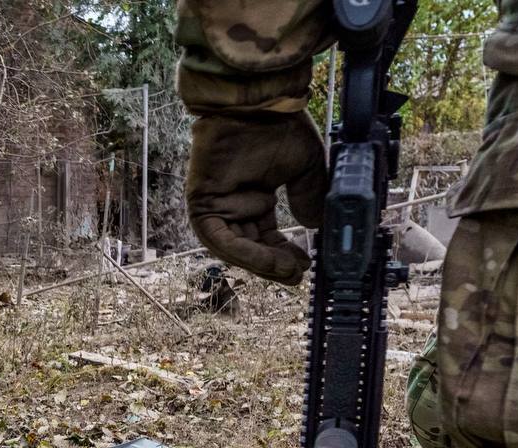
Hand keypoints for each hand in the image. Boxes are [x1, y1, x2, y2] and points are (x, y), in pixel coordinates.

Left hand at [186, 111, 327, 285]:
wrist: (258, 102)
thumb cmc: (277, 126)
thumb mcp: (304, 168)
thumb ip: (309, 198)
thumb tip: (316, 227)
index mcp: (254, 197)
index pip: (265, 236)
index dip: (284, 253)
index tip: (305, 264)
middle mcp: (233, 204)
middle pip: (249, 247)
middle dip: (273, 264)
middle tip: (296, 275)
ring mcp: (215, 204)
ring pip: (233, 248)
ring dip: (261, 263)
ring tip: (288, 271)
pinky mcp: (201, 203)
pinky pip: (219, 239)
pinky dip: (244, 253)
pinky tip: (269, 260)